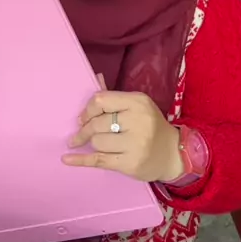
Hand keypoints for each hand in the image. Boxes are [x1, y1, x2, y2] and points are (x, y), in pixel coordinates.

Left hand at [62, 87, 183, 182]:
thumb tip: (94, 77)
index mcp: (138, 102)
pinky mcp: (131, 164)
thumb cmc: (150, 125)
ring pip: (97, 142)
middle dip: (85, 129)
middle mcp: (138, 121)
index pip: (101, 100)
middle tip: (80, 133)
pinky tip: (67, 159)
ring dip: (91, 143)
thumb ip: (114, 96)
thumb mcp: (136, 105)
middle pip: (97, 124)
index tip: (83, 117)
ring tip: (93, 143)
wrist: (173, 153)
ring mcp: (135, 144)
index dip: (87, 109)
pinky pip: (98, 161)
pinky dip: (80, 160)